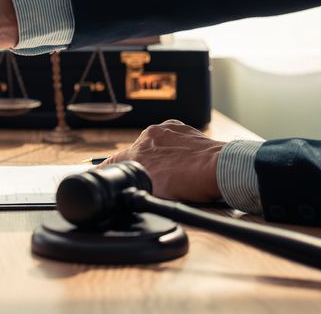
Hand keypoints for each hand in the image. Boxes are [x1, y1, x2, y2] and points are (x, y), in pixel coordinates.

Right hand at [97, 119, 224, 201]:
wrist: (220, 169)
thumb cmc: (192, 183)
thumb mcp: (155, 192)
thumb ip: (136, 186)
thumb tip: (126, 190)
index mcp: (136, 153)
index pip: (112, 161)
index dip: (106, 168)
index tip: (100, 170)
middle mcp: (147, 137)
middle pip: (137, 152)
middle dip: (144, 164)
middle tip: (159, 179)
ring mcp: (165, 130)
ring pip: (154, 144)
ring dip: (160, 155)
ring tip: (176, 170)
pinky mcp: (181, 127)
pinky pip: (171, 136)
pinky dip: (174, 145)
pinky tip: (183, 158)